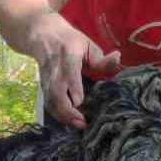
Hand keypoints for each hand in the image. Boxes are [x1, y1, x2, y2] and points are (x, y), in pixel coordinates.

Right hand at [28, 12, 119, 128]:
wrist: (43, 36)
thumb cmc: (70, 41)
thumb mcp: (87, 44)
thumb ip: (100, 58)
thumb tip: (117, 59)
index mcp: (68, 53)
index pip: (69, 70)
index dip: (73, 86)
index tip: (79, 101)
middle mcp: (55, 68)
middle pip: (56, 90)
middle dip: (66, 109)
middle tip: (81, 122)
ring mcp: (47, 78)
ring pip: (51, 99)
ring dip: (62, 115)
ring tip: (77, 125)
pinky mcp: (43, 87)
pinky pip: (48, 103)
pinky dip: (57, 114)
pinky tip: (69, 122)